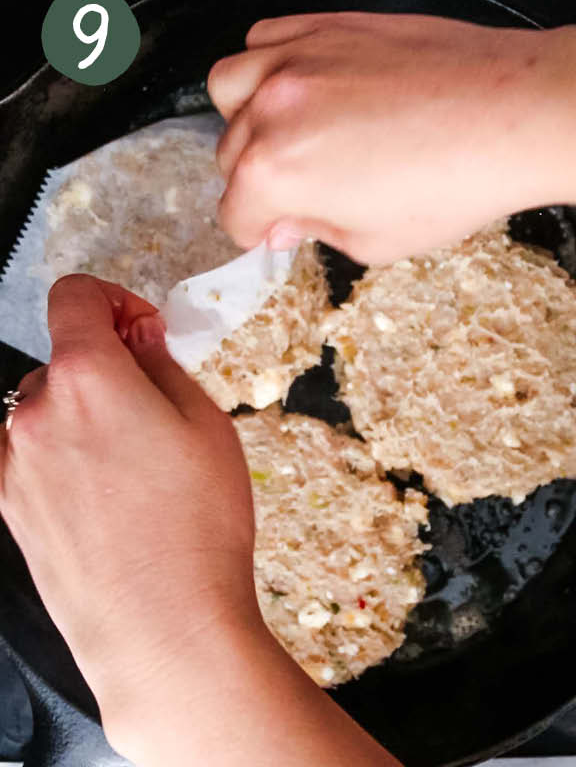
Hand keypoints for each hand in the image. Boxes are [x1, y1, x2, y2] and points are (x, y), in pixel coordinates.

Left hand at [0, 275, 399, 765]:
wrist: (162, 627)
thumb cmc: (197, 530)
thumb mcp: (208, 426)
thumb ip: (164, 366)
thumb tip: (140, 339)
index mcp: (87, 380)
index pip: (74, 296)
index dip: (115, 300)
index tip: (142, 329)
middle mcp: (34, 416)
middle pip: (63, 360)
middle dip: (108, 368)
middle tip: (160, 408)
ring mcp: (13, 466)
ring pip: (47, 412)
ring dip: (86, 417)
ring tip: (142, 468)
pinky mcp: (10, 510)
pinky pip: (35, 459)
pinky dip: (68, 459)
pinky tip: (114, 499)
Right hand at [208, 13, 575, 264]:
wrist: (514, 114)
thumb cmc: (459, 180)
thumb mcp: (380, 241)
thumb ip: (319, 231)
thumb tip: (289, 224)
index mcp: (277, 174)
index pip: (236, 215)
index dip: (262, 233)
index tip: (283, 231)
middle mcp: (272, 108)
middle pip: (230, 154)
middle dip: (260, 182)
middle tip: (306, 193)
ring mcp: (297, 58)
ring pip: (230, 87)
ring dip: (249, 118)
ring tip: (294, 136)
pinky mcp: (327, 26)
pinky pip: (266, 38)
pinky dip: (270, 64)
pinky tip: (305, 87)